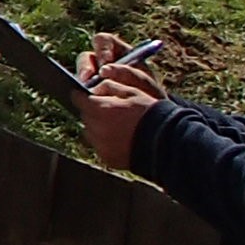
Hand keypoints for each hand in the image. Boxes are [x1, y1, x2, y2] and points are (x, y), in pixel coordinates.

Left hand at [78, 52, 162, 171]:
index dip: (81, 95)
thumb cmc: (150, 113)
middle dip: (93, 112)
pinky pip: (99, 147)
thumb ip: (110, 86)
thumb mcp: (132, 92)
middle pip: (85, 116)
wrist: (166, 142)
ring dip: (97, 127)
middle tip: (108, 111)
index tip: (84, 95)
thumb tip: (97, 87)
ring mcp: (100, 145)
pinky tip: (120, 139)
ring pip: (90, 132)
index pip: (78, 99)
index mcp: (100, 108)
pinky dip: (105, 142)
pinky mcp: (106, 158)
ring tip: (116, 125)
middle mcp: (96, 128)